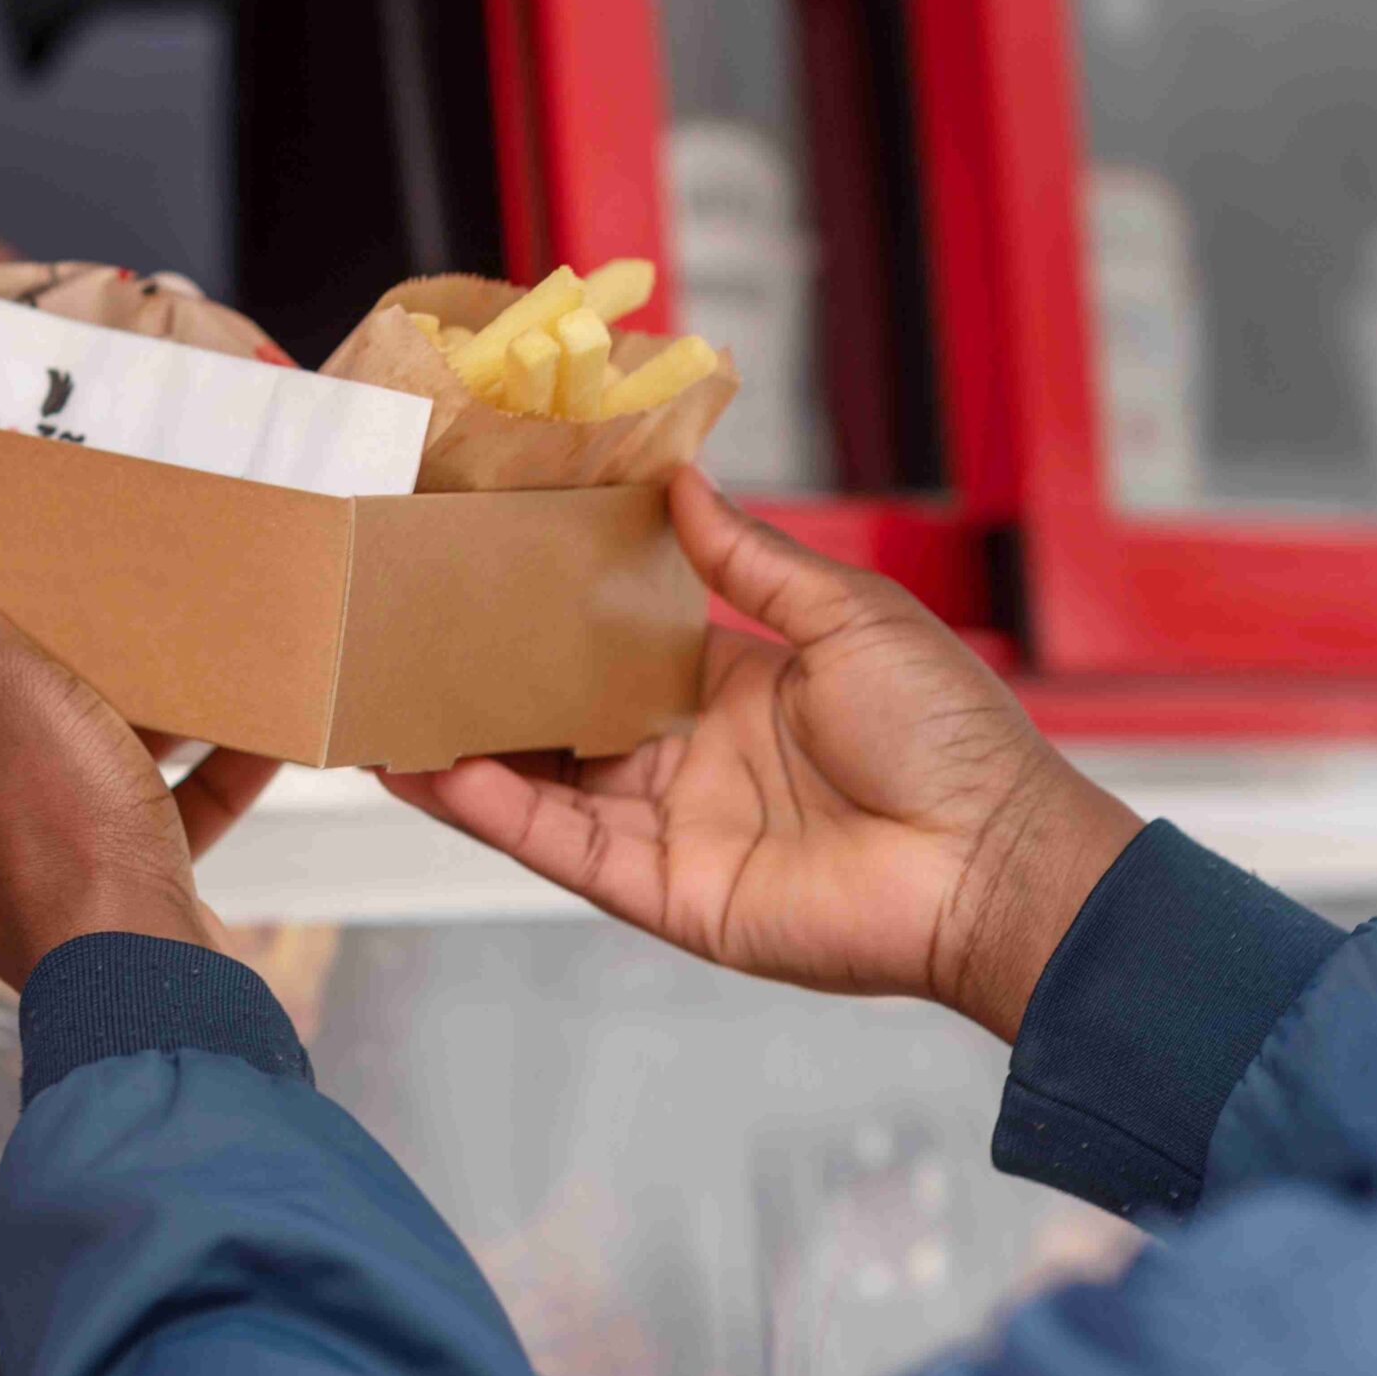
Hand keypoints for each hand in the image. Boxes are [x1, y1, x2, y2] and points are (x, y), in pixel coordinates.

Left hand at [0, 490, 277, 988]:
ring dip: (80, 712)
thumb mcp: (0, 693)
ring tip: (130, 651)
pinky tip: (249, 735)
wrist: (150, 983)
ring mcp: (20, 862)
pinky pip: (136, 809)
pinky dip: (184, 771)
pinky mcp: (97, 887)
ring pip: (34, 766)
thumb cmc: (61, 846)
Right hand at [381, 470, 1140, 1040]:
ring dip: (465, 751)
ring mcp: (674, 830)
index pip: (618, 648)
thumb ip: (751, 560)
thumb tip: (682, 482)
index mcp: (737, 689)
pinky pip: (563, 847)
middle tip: (403, 644)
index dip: (552, 617)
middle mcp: (693, 760)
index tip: (484, 571)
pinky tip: (435, 771)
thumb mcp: (850, 617)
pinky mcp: (666, 893)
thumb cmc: (950, 735)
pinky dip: (497, 812)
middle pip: (563, 720)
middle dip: (486, 689)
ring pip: (544, 786)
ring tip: (381, 710)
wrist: (994, 862)